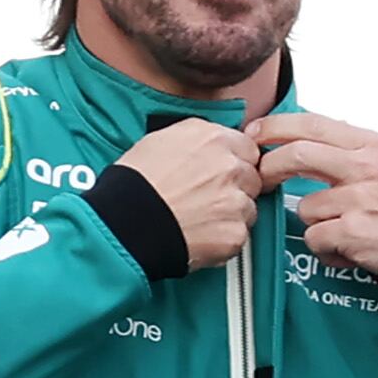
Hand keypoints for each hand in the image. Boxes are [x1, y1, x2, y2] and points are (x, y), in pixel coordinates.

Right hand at [115, 119, 261, 271]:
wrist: (125, 222)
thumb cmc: (133, 185)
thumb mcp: (161, 141)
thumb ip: (196, 139)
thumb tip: (207, 144)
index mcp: (213, 139)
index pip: (247, 148)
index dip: (234, 162)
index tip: (223, 173)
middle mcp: (230, 167)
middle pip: (252, 177)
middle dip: (236, 188)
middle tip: (208, 198)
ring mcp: (235, 201)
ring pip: (248, 207)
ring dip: (231, 213)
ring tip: (199, 218)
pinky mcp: (234, 232)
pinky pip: (239, 234)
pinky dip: (223, 238)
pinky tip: (199, 234)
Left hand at [249, 112, 377, 294]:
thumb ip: (365, 150)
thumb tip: (325, 140)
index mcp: (376, 145)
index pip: (313, 124)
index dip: (277, 127)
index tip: (256, 133)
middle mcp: (367, 167)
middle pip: (297, 155)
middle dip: (269, 166)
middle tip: (262, 178)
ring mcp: (361, 199)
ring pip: (306, 207)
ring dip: (318, 224)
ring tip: (346, 234)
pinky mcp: (355, 232)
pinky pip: (316, 239)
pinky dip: (327, 250)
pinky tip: (352, 252)